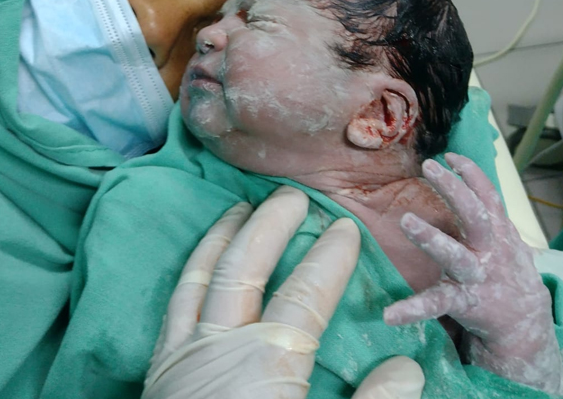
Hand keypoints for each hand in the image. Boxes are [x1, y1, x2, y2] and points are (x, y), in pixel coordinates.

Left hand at [143, 185, 424, 398]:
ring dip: (226, 235)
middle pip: (247, 267)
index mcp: (267, 368)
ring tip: (243, 206)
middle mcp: (220, 348)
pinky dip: (193, 267)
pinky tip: (202, 258)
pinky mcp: (160, 368)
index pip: (305, 295)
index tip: (347, 231)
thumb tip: (407, 367)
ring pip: (203, 274)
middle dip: (273, 227)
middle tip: (295, 197)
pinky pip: (175, 300)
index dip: (329, 260)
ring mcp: (182, 355)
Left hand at [384, 153, 561, 393]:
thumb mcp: (503, 238)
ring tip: (406, 221)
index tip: (450, 155)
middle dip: (454, 189)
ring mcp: (476, 276)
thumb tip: (462, 178)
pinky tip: (389, 314)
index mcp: (497, 232)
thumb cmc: (505, 269)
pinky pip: (436, 304)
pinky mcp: (464, 302)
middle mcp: (489, 250)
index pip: (488, 196)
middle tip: (429, 166)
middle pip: (474, 214)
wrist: (526, 324)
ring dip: (431, 237)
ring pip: (455, 254)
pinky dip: (412, 309)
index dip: (471, 174)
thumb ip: (485, 213)